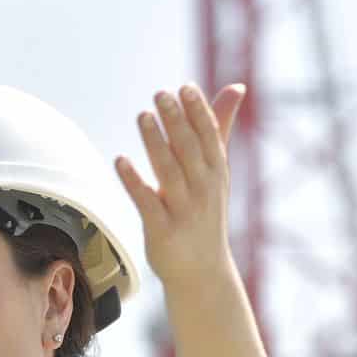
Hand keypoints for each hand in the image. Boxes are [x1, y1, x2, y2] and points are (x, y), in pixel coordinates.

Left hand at [115, 83, 244, 292]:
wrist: (203, 270)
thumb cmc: (205, 212)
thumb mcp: (216, 171)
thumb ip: (219, 127)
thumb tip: (236, 86)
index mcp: (216, 172)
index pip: (209, 137)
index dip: (198, 112)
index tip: (185, 87)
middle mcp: (203, 188)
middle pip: (189, 149)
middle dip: (177, 121)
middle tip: (160, 94)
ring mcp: (184, 210)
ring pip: (169, 171)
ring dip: (156, 143)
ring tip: (142, 115)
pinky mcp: (162, 230)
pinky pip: (147, 202)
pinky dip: (134, 181)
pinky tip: (120, 160)